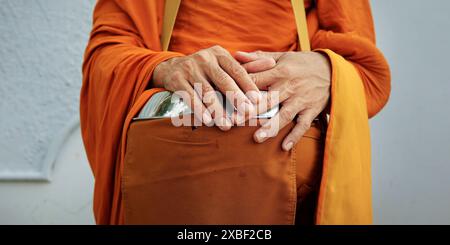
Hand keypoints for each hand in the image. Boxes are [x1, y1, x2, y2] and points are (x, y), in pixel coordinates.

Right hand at [152, 45, 274, 129]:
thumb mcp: (223, 62)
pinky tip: (208, 121)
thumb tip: (272, 63)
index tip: (258, 101)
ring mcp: (189, 68)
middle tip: (246, 114)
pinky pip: (190, 97)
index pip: (237, 70)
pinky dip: (200, 110)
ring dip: (218, 110)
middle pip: (223, 81)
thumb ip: (247, 65)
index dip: (248, 85)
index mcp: (219, 53)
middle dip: (236, 99)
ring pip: (207, 92)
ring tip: (227, 125)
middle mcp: (205, 58)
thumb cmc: (205, 69)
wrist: (171, 68)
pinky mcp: (177, 80)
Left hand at [235, 51, 330, 150]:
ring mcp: (301, 100)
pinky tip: (284, 147)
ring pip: (284, 115)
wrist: (333, 69)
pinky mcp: (312, 110)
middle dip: (250, 111)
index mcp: (279, 71)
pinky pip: (303, 125)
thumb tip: (235, 55)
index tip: (224, 98)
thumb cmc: (302, 64)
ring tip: (257, 138)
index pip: (256, 80)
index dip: (240, 89)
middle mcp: (289, 86)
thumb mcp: (282, 56)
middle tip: (234, 121)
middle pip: (267, 100)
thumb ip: (258, 58)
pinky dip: (295, 136)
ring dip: (271, 127)